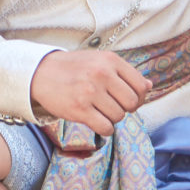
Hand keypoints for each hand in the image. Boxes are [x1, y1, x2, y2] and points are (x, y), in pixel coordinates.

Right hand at [30, 49, 151, 134]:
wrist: (39, 73)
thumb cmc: (73, 68)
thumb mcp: (99, 61)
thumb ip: (124, 73)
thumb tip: (149, 87)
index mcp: (110, 60)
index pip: (141, 86)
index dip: (138, 97)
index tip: (126, 99)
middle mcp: (102, 74)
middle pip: (132, 103)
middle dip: (124, 108)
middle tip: (111, 105)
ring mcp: (90, 92)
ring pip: (119, 117)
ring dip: (111, 118)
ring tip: (98, 110)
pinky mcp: (79, 109)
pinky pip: (106, 128)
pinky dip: (104, 129)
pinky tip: (94, 120)